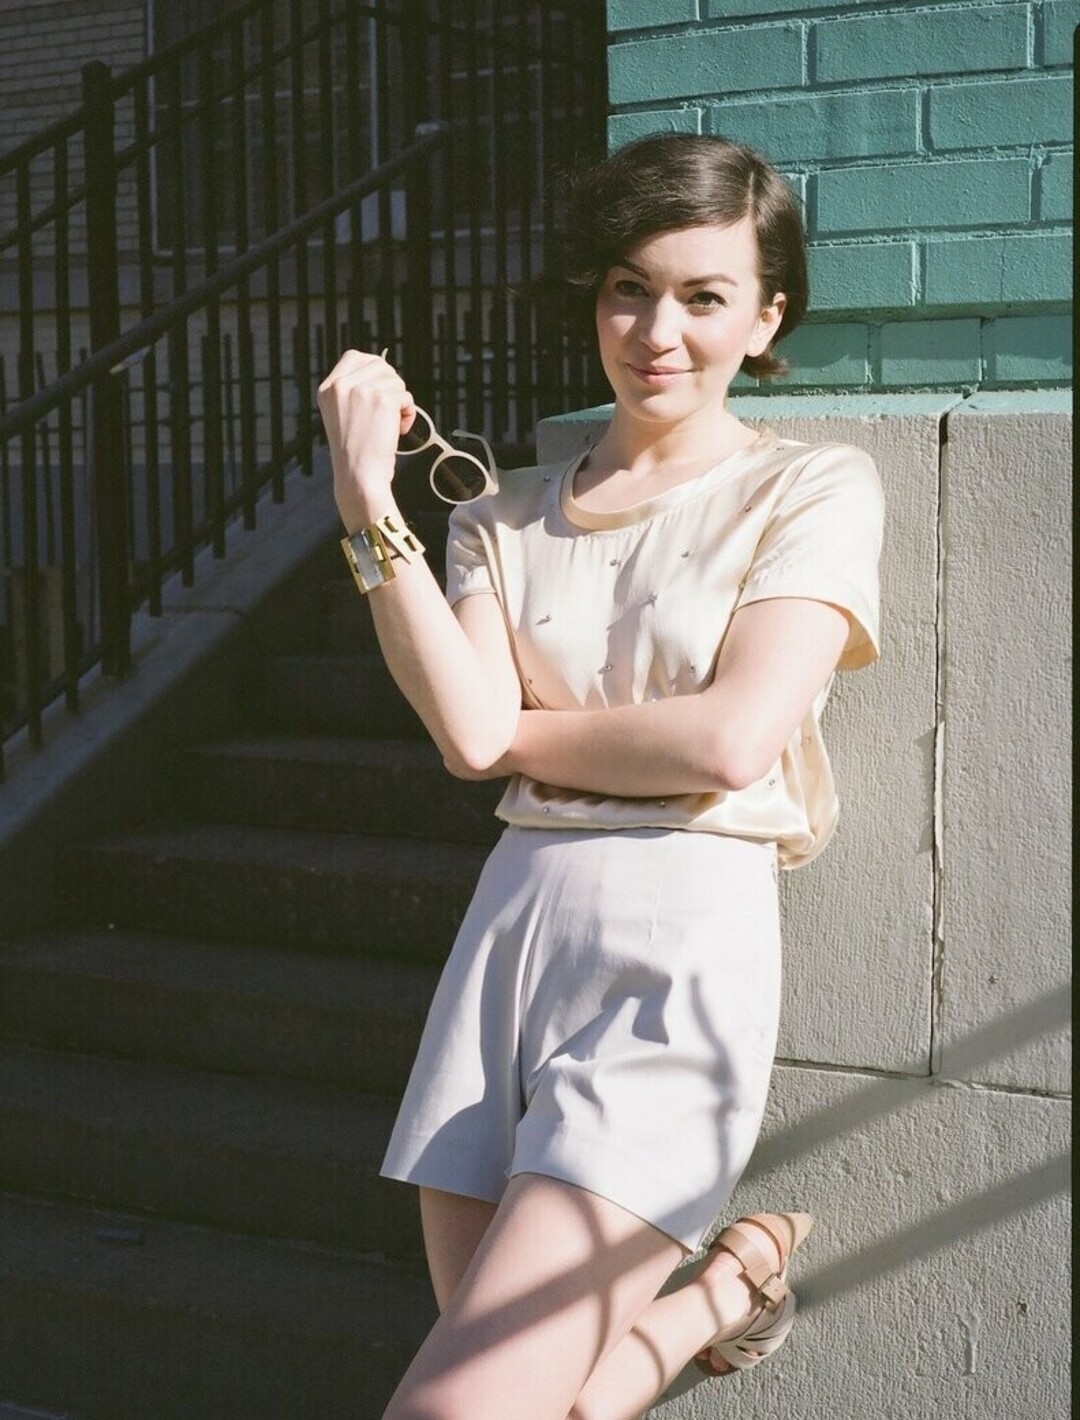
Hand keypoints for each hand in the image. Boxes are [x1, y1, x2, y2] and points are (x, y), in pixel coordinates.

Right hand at [316, 348, 417, 529]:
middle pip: (380, 366)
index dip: (373, 368)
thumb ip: (354, 391)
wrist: (359, 477)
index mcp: (328, 389)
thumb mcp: (342, 415)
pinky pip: (406, 396)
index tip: (381, 387)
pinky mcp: (382, 399)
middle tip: (388, 413)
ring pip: (395, 381)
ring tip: (391, 425)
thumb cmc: (356, 453)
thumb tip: (383, 369)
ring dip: (400, 402)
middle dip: (390, 387)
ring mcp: (361, 390)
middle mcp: (341, 385)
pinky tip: (399, 430)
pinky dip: (409, 413)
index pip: (354, 357)